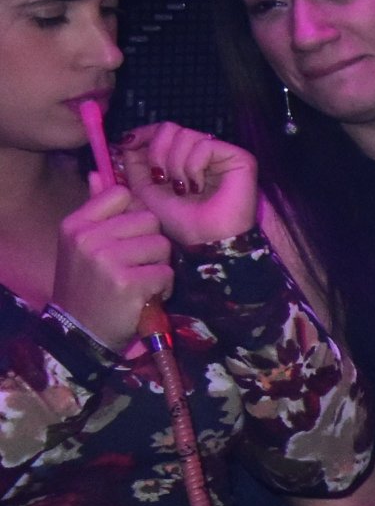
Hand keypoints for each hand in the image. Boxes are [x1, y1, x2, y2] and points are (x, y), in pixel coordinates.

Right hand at [55, 184, 172, 350]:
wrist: (80, 332)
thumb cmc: (86, 285)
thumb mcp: (80, 245)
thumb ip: (94, 210)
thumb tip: (98, 173)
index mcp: (76, 225)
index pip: (122, 194)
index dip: (134, 214)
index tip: (127, 236)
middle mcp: (88, 239)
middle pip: (149, 219)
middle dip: (150, 243)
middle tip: (135, 265)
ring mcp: (107, 261)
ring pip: (161, 245)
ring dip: (158, 266)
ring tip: (139, 281)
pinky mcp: (128, 283)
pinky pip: (166, 273)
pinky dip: (162, 288)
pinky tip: (145, 297)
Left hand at [117, 121, 260, 246]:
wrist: (206, 239)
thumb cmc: (180, 221)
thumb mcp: (146, 192)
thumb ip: (134, 167)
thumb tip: (124, 143)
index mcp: (182, 158)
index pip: (162, 131)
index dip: (144, 133)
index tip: (126, 144)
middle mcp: (202, 152)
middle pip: (170, 128)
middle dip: (157, 152)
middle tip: (161, 178)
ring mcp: (221, 154)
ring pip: (185, 135)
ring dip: (175, 164)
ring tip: (182, 188)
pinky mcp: (239, 157)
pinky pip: (204, 145)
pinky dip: (193, 167)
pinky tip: (198, 186)